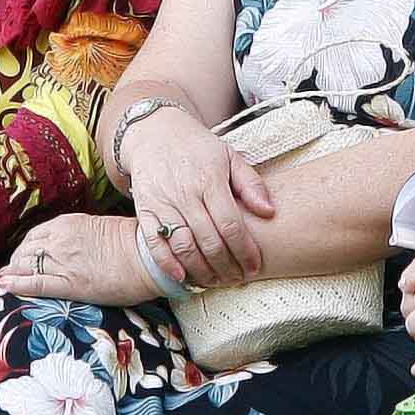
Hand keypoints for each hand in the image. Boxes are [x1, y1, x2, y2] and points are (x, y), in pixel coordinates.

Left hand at [0, 211, 168, 307]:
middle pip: (27, 251)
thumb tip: (73, 244)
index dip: (25, 248)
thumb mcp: (100, 228)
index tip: (22, 256)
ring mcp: (64, 262)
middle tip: (10, 271)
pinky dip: (18, 285)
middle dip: (16, 262)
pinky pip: (37, 284)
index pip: (36, 235)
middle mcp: (61, 240)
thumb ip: (80, 234)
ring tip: (4, 280)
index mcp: (68, 224)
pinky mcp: (70, 284)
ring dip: (13, 273)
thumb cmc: (132, 243)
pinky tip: (6, 287)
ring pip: (27, 266)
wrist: (148, 259)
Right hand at [121, 108, 271, 287]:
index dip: (245, 250)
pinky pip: (154, 243)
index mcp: (210, 180)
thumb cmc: (197, 147)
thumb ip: (251, 184)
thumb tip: (270, 212)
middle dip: (226, 267)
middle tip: (237, 279)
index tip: (254, 267)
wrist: (153, 132)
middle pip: (209, 241)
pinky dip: (167, 263)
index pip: (231, 224)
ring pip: (184, 246)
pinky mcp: (144, 210)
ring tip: (216, 281)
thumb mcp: (228, 156)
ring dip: (201, 270)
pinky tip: (182, 276)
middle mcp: (186, 193)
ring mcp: (163, 203)